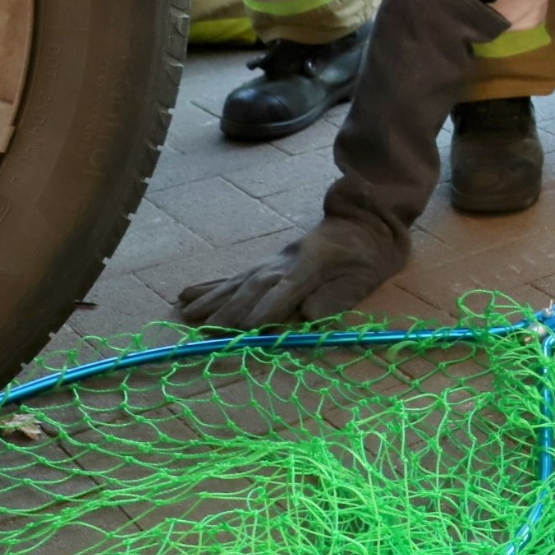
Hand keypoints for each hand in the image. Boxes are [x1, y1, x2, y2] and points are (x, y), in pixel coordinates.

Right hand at [176, 217, 395, 331]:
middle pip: (255, 286)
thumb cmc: (367, 257)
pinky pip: (235, 276)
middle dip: (231, 309)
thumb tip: (308, 316)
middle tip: (208, 331)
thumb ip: (338, 297)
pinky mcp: (266, 264)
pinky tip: (187, 294)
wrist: (363, 223)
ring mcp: (272, 261)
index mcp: (313, 264)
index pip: (288, 288)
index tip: (250, 327)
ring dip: (212, 298)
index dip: (269, 307)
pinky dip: (211, 285)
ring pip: (238, 280)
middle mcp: (285, 261)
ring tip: (187, 314)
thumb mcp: (364, 278)